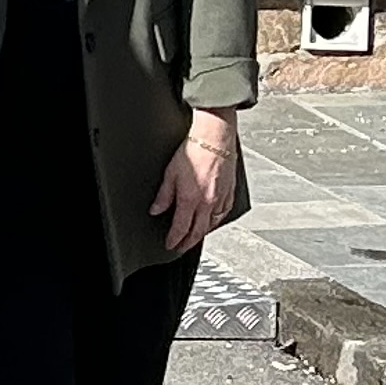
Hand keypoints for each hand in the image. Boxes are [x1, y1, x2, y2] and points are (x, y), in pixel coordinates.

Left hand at [151, 111, 242, 254]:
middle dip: (188, 243)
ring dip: (202, 233)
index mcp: (191, 199)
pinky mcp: (230, 192)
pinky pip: (224, 214)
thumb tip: (155, 210)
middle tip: (181, 248)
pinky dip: (216, 221)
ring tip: (194, 237)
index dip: (174, 240)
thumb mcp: (170, 173)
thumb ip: (163, 196)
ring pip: (212, 224)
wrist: (215, 137)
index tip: (170, 245)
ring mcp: (220, 198)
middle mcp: (207, 202)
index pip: (181, 228)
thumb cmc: (194, 150)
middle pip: (198, 231)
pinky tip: (213, 221)